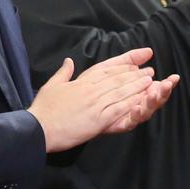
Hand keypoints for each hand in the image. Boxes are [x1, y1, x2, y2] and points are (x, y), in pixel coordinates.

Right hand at [27, 48, 170, 152]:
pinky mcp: (97, 120)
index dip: (123, 65)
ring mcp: (95, 104)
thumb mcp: (52, 85)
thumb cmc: (44, 108)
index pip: (107, 69)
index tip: (135, 63)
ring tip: (151, 82)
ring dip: (138, 87)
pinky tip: (141, 101)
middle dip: (135, 75)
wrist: (38, 128)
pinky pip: (118, 110)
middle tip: (149, 72)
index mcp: (82, 82)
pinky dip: (131, 104)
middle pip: (118, 79)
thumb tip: (68, 61)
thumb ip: (63, 72)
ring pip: (121, 92)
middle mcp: (91, 90)